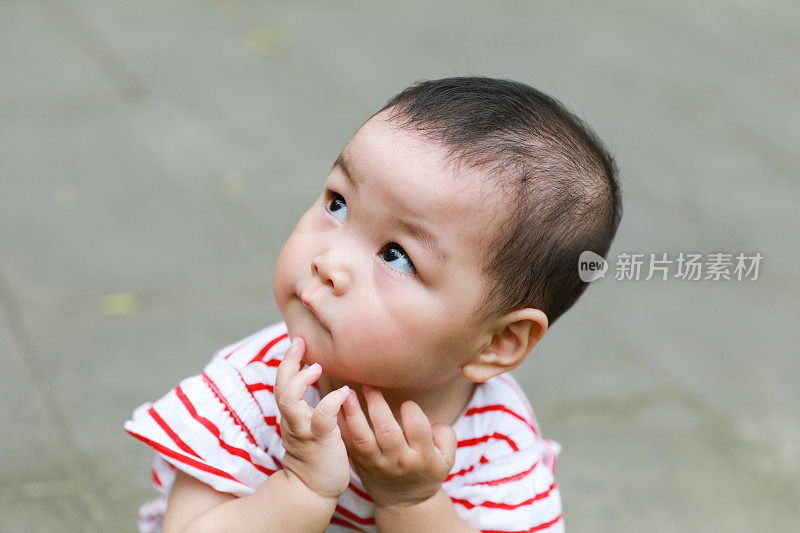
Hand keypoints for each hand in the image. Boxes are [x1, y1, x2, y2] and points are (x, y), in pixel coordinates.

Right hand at [274, 337, 350, 499]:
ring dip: (301, 381)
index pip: (283, 383)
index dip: (289, 361)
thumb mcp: (310, 426)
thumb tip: (320, 381)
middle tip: (299, 341)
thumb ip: (310, 405)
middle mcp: (293, 420)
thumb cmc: (318, 455)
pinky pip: (321, 419)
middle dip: (288, 362)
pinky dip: (331, 402)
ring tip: (317, 367)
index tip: (298, 341)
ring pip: (290, 402)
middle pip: (281, 386)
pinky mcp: (320, 441)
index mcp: (292, 415)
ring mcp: (304, 431)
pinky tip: (344, 392)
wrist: (314, 490)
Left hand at [337, 385, 456, 508]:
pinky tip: (335, 409)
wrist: (405, 503)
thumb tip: (432, 421)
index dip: (411, 409)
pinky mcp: (360, 464)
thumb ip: (445, 435)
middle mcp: (398, 460)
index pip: (416, 425)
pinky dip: (340, 426)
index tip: (407, 404)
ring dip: (353, 413)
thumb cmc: (427, 472)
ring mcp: (376, 463)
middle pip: (386, 429)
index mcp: (422, 456)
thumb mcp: (447, 459)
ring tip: (347, 393)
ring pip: (362, 437)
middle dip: (376, 403)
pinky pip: (348, 444)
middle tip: (370, 384)